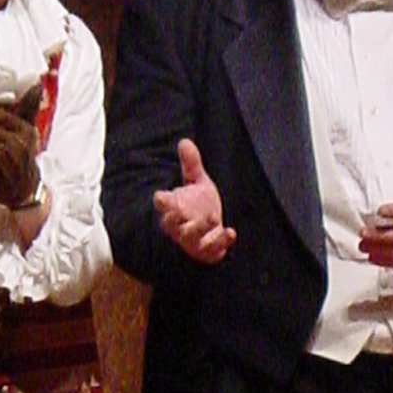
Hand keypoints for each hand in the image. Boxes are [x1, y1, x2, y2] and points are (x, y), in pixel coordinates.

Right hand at [153, 138, 236, 263]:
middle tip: (181, 210)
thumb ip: (191, 165)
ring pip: (191, 238)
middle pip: (172, 225)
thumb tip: (184, 141)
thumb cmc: (198, 207)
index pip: (163, 205)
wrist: (212, 234)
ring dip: (200, 228)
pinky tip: (231, 232)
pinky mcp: (208, 251)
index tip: (160, 197)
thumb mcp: (197, 183)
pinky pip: (212, 249)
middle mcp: (180, 226)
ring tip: (212, 217)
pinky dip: (222, 241)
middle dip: (175, 219)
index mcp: (174, 208)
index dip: (161, 202)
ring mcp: (193, 241)